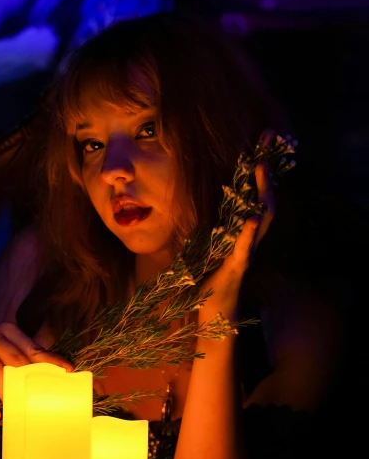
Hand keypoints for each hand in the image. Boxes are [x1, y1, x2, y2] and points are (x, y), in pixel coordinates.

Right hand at [0, 322, 72, 419]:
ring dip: (6, 391)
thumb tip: (62, 373)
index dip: (50, 360)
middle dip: (28, 379)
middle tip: (40, 397)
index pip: (33, 348)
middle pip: (15, 358)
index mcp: (9, 330)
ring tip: (16, 409)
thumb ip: (29, 362)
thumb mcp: (8, 360)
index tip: (68, 371)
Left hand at [199, 130, 275, 322]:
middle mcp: (248, 240)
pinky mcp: (236, 270)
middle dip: (267, 170)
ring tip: (262, 169)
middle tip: (269, 140)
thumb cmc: (207, 286)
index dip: (259, 169)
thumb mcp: (204, 250)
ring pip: (262, 219)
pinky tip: (253, 217)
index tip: (262, 141)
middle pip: (265, 198)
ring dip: (262, 193)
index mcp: (240, 233)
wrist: (211, 317)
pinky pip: (246, 248)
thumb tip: (188, 207)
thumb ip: (204, 229)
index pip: (254, 195)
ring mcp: (245, 254)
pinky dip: (249, 233)